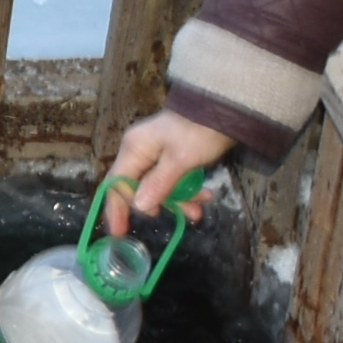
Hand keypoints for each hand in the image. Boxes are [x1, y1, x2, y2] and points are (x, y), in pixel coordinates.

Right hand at [104, 110, 235, 236]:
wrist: (226, 109)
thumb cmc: (200, 131)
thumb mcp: (181, 160)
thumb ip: (159, 184)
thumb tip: (140, 207)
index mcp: (134, 149)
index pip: (117, 184)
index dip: (117, 209)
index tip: (121, 233)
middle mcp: (139, 151)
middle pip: (138, 188)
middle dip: (161, 204)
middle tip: (185, 215)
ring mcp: (155, 154)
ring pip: (159, 186)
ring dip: (180, 199)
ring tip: (201, 208)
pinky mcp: (171, 156)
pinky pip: (172, 180)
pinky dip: (187, 190)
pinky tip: (205, 196)